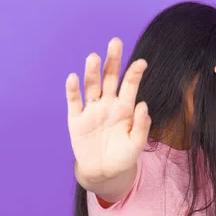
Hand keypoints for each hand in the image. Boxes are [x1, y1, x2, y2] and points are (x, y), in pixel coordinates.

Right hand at [66, 38, 149, 180]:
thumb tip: (143, 104)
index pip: (130, 85)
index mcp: (124, 108)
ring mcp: (91, 110)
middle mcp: (108, 104)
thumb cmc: (123, 156)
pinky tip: (73, 77)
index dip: (135, 73)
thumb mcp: (136, 144)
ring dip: (92, 72)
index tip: (142, 62)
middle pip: (110, 78)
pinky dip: (73, 90)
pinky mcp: (76, 119)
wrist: (103, 172)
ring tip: (94, 57)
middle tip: (115, 42)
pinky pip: (74, 102)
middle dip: (112, 61)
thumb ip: (141, 126)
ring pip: (91, 86)